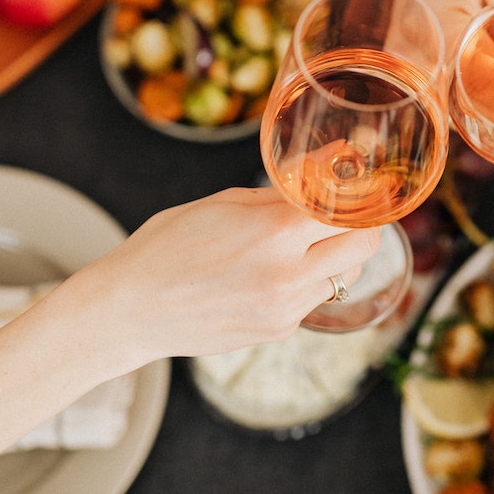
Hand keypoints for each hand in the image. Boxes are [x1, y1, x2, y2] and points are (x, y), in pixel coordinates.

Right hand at [60, 186, 381, 372]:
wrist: (129, 310)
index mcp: (275, 233)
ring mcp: (286, 309)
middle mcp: (288, 275)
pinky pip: (312, 300)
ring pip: (342, 277)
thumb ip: (285, 190)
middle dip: (359, 229)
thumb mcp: (226, 203)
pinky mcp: (279, 332)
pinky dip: (303, 285)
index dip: (359, 199)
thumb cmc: (169, 245)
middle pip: (365, 249)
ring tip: (293, 249)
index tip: (356, 190)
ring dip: (331, 258)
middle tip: (340, 218)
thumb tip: (331, 161)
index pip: (353, 213)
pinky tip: (265, 276)